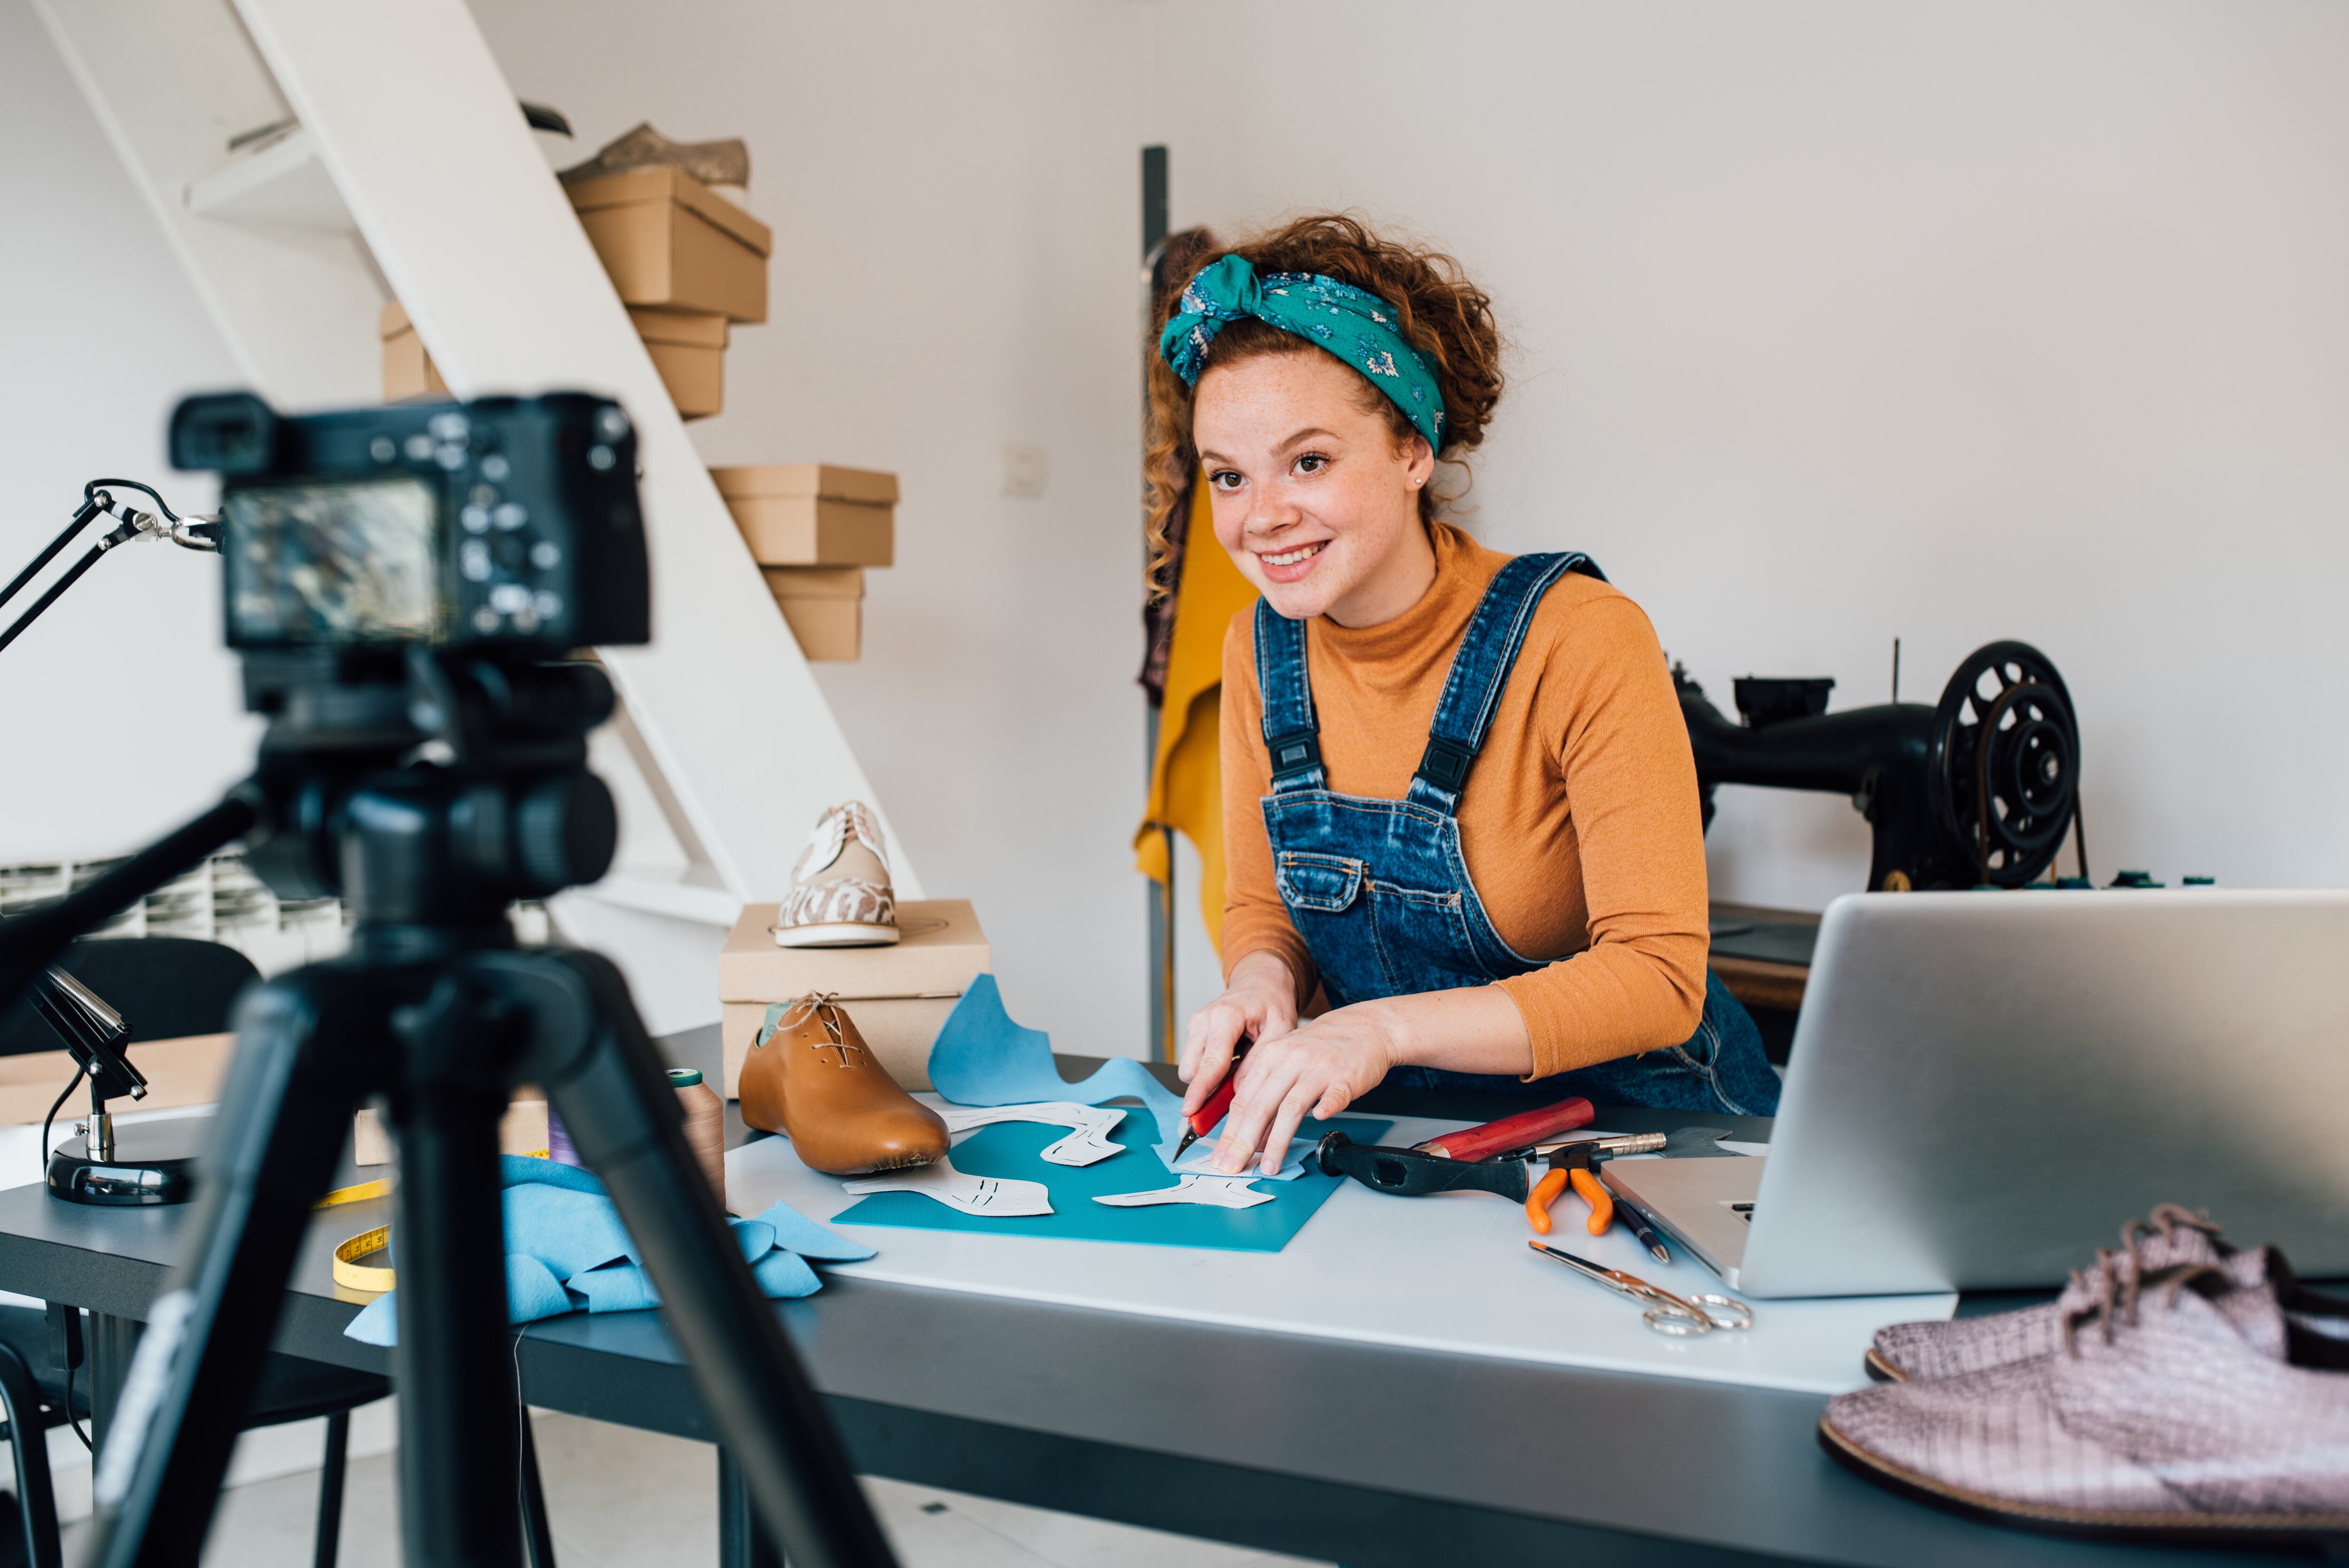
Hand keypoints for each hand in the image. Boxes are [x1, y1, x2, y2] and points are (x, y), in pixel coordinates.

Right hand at [1178, 950, 1298, 1118]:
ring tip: (1237, 1067)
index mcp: (1227, 1016)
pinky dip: (1209, 1067)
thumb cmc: (1273, 1004)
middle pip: (1193, 1068)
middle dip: (1205, 1088)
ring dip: (1209, 1077)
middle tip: (1230, 1095)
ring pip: (1190, 1066)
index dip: (1201, 1090)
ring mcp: (1197, 1023)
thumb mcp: (1281, 1030)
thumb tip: (1239, 1091)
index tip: (1190, 1111)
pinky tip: (1231, 1059)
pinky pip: (1194, 1059)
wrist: (1261, 982)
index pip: (1211, 1061)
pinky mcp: (1194, 1029)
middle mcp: (1205, 1019)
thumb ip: (1259, 1060)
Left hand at [1208, 1001, 1400, 1175]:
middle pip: (1260, 1106)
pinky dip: (1326, 1108)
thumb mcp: (1288, 1059)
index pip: (1243, 1100)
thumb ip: (1269, 1093)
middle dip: (1243, 1142)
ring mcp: (1319, 1068)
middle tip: (1233, 1166)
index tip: (1222, 1156)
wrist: (1366, 1026)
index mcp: (1271, 1057)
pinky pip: (1334, 1095)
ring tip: (1269, 1165)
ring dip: (1277, 1141)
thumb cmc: (1325, 1045)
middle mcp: (1291, 1061)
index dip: (1229, 1132)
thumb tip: (1253, 1135)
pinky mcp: (1346, 1076)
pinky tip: (1319, 1121)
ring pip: (1291, 1107)